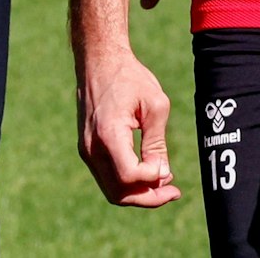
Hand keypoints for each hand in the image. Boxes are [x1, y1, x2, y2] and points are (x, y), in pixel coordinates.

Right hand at [78, 52, 180, 207]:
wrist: (99, 61)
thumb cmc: (130, 78)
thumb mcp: (154, 105)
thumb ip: (157, 142)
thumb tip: (161, 174)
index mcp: (108, 135)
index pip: (129, 176)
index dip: (151, 179)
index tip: (169, 169)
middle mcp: (91, 148)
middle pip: (118, 193)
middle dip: (147, 198)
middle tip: (173, 192)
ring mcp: (86, 150)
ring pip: (111, 189)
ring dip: (138, 193)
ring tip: (164, 184)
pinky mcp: (87, 148)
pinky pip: (107, 176)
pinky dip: (127, 182)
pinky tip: (148, 173)